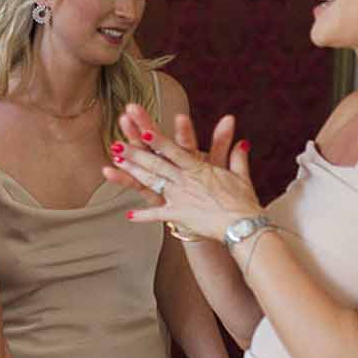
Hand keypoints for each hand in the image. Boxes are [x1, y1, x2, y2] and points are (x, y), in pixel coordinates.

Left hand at [108, 105, 258, 241]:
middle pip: (156, 164)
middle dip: (135, 153)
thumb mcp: (239, 176)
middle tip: (117, 145)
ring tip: (114, 166)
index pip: (175, 150)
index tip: (145, 131)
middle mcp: (185, 180)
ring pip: (151, 182)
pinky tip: (129, 214)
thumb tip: (241, 142)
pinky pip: (157, 215)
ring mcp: (179, 197)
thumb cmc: (242, 202)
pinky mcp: (178, 215)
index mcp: (198, 168)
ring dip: (132, 174)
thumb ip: (236, 157)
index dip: (159, 141)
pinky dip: (143, 215)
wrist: (241, 226)